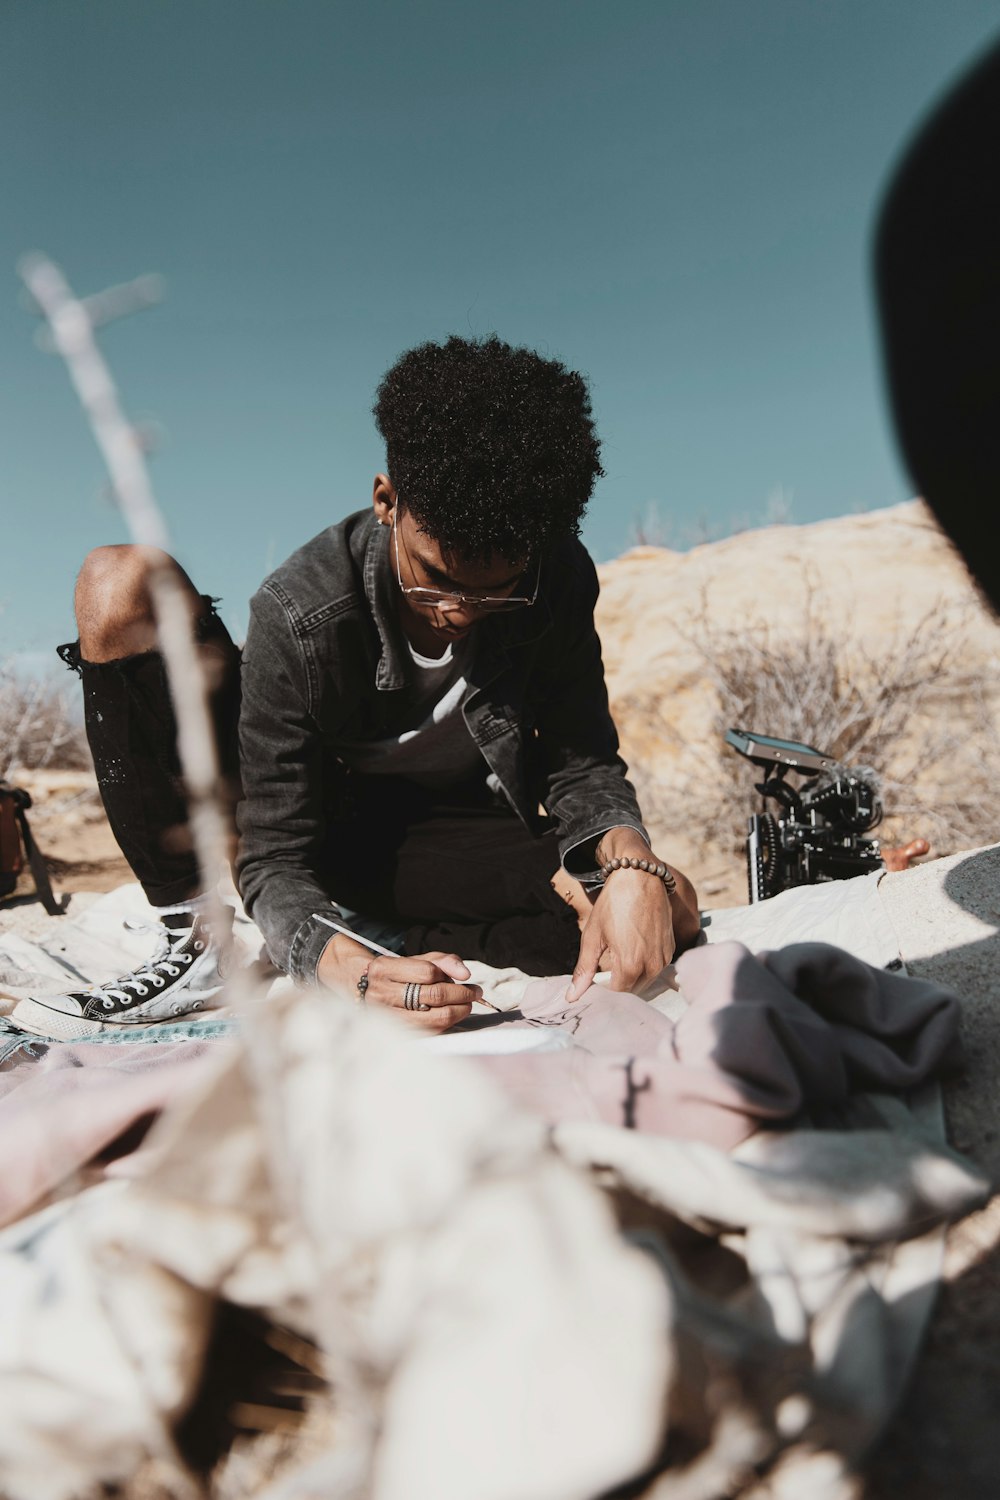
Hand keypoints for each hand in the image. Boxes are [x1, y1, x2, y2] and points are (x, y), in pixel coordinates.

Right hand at [317, 934, 480, 1032]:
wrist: (354, 986)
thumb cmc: (391, 972)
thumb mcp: (413, 959)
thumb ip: (442, 961)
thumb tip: (465, 973)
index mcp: (384, 969)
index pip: (427, 972)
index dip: (453, 978)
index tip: (469, 981)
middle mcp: (381, 992)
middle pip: (433, 995)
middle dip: (461, 996)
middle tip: (474, 994)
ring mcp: (385, 1015)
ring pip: (431, 1018)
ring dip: (457, 1013)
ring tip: (466, 1006)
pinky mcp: (391, 1032)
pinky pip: (425, 1032)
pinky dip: (443, 1026)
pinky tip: (450, 1018)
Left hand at [565, 868, 675, 1001]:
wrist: (640, 878)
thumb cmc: (614, 903)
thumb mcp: (593, 936)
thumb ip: (584, 970)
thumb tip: (572, 997)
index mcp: (630, 965)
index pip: (616, 994)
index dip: (603, 989)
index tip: (594, 979)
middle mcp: (652, 966)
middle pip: (632, 990)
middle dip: (618, 984)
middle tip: (604, 967)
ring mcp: (664, 958)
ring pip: (645, 981)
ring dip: (632, 976)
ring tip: (618, 955)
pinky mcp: (671, 949)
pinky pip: (655, 968)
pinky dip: (644, 966)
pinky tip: (633, 948)